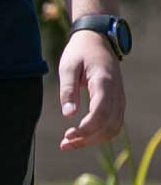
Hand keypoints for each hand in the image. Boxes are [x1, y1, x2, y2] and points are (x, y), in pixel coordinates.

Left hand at [59, 29, 125, 150]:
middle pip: (108, 125)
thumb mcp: (68, 66)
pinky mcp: (117, 102)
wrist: (97, 40)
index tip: (69, 134)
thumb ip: (68, 90)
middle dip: (88, 138)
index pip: (101, 113)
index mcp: (104, 83)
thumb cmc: (80, 52)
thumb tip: (68, 115)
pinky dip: (99, 134)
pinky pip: (113, 124)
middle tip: (64, 143)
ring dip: (93, 140)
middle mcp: (116, 93)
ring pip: (113, 128)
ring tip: (69, 143)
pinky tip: (81, 136)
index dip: (87, 128)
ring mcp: (119, 99)